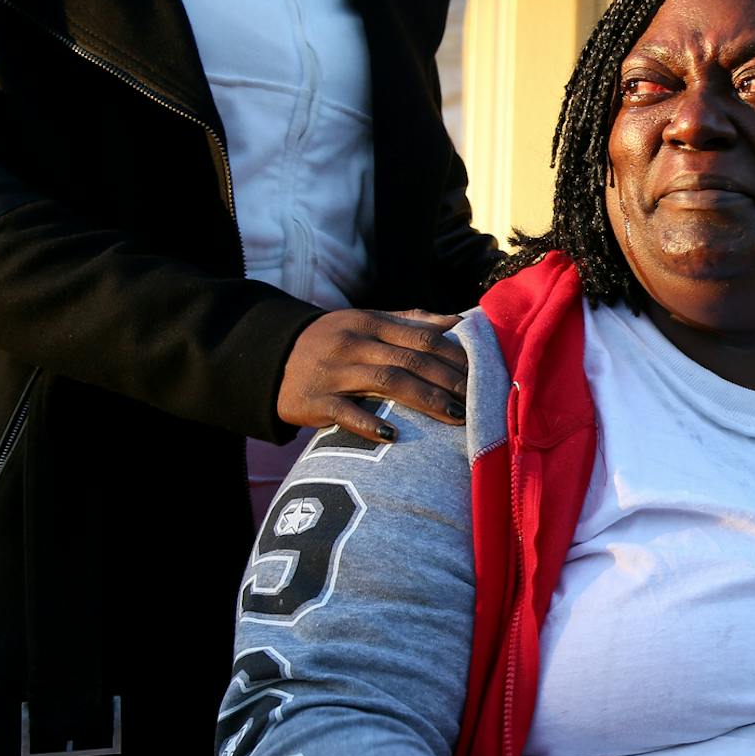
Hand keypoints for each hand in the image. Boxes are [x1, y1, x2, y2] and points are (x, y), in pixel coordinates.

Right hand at [278, 308, 468, 442]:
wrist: (272, 358)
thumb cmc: (333, 342)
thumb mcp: (366, 323)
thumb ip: (410, 322)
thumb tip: (457, 320)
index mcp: (369, 323)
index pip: (421, 337)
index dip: (455, 355)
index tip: (483, 372)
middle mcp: (353, 343)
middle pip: (409, 360)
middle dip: (447, 380)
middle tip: (476, 400)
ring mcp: (334, 372)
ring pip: (385, 382)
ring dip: (423, 399)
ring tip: (454, 417)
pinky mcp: (315, 400)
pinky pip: (344, 412)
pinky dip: (368, 422)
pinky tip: (393, 435)